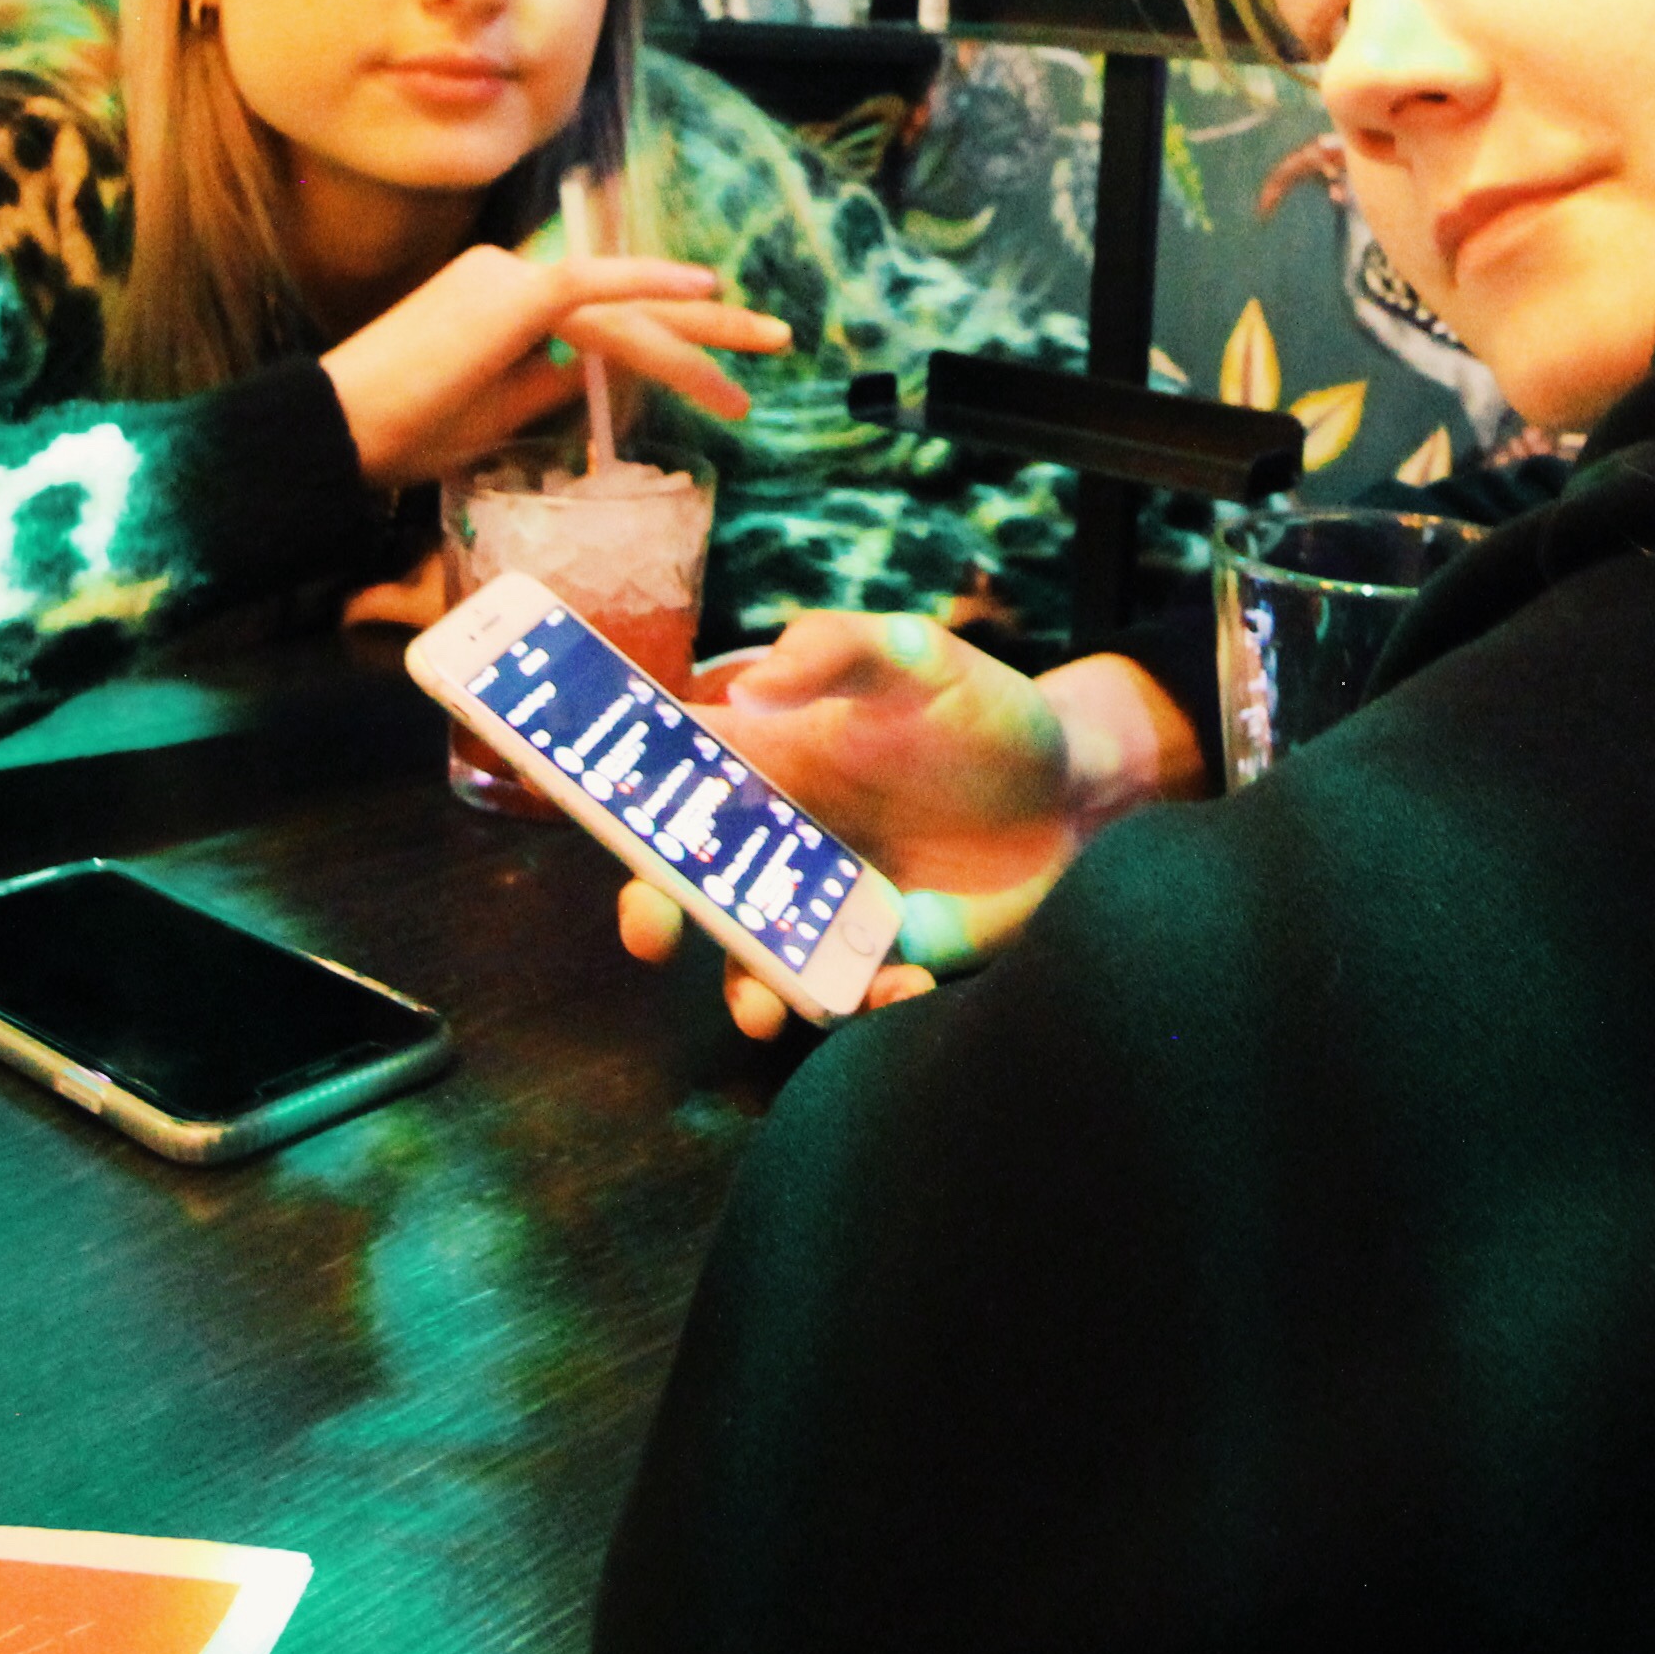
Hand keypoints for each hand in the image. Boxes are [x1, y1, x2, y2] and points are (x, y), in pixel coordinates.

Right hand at [315, 246, 788, 491]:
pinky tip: (706, 293)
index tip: (723, 373)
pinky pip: (592, 286)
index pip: (604, 316)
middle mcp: (507, 274)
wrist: (339, 434)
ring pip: (620, 313)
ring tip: (749, 382)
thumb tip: (606, 383)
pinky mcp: (510, 296)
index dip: (669, 341)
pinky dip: (651, 286)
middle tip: (776, 341)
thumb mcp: (498, 415)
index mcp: (501, 300)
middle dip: (707, 329)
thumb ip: (552, 388)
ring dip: (691, 347)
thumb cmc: (404, 433)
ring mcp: (507, 278)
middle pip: (626, 302)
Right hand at [614, 625, 1203, 1040]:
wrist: (1078, 792)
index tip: (576, 801)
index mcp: (766, 762)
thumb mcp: (919, 656)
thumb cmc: (986, 713)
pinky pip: (849, 998)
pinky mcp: (881, 961)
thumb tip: (749, 686)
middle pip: (683, 887)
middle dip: (653, 913)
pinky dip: (862, 1002)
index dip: (608, 788)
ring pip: (751, 964)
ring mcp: (824, 908)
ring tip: (771, 1004)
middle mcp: (779, 842)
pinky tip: (902, 978)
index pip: (665, 776)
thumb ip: (839, 650)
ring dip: (748, 989)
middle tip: (655, 927)